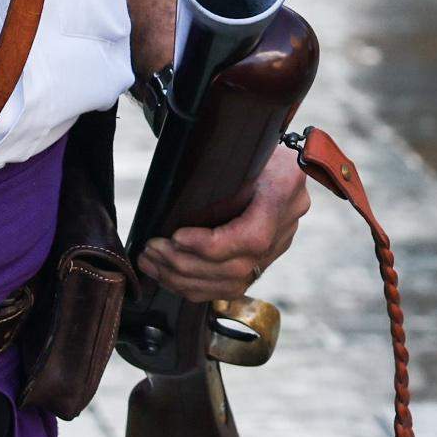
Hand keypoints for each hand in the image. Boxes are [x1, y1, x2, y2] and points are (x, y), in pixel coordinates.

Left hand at [141, 139, 308, 302]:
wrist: (278, 158)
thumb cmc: (254, 149)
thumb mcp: (239, 153)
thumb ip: (221, 181)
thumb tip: (184, 215)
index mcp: (282, 193)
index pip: (250, 238)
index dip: (209, 244)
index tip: (175, 237)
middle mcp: (284, 228)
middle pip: (237, 268)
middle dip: (185, 264)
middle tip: (152, 250)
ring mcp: (277, 248)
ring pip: (231, 284)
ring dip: (184, 279)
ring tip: (151, 263)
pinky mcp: (264, 260)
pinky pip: (230, 287)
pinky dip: (196, 286)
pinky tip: (168, 276)